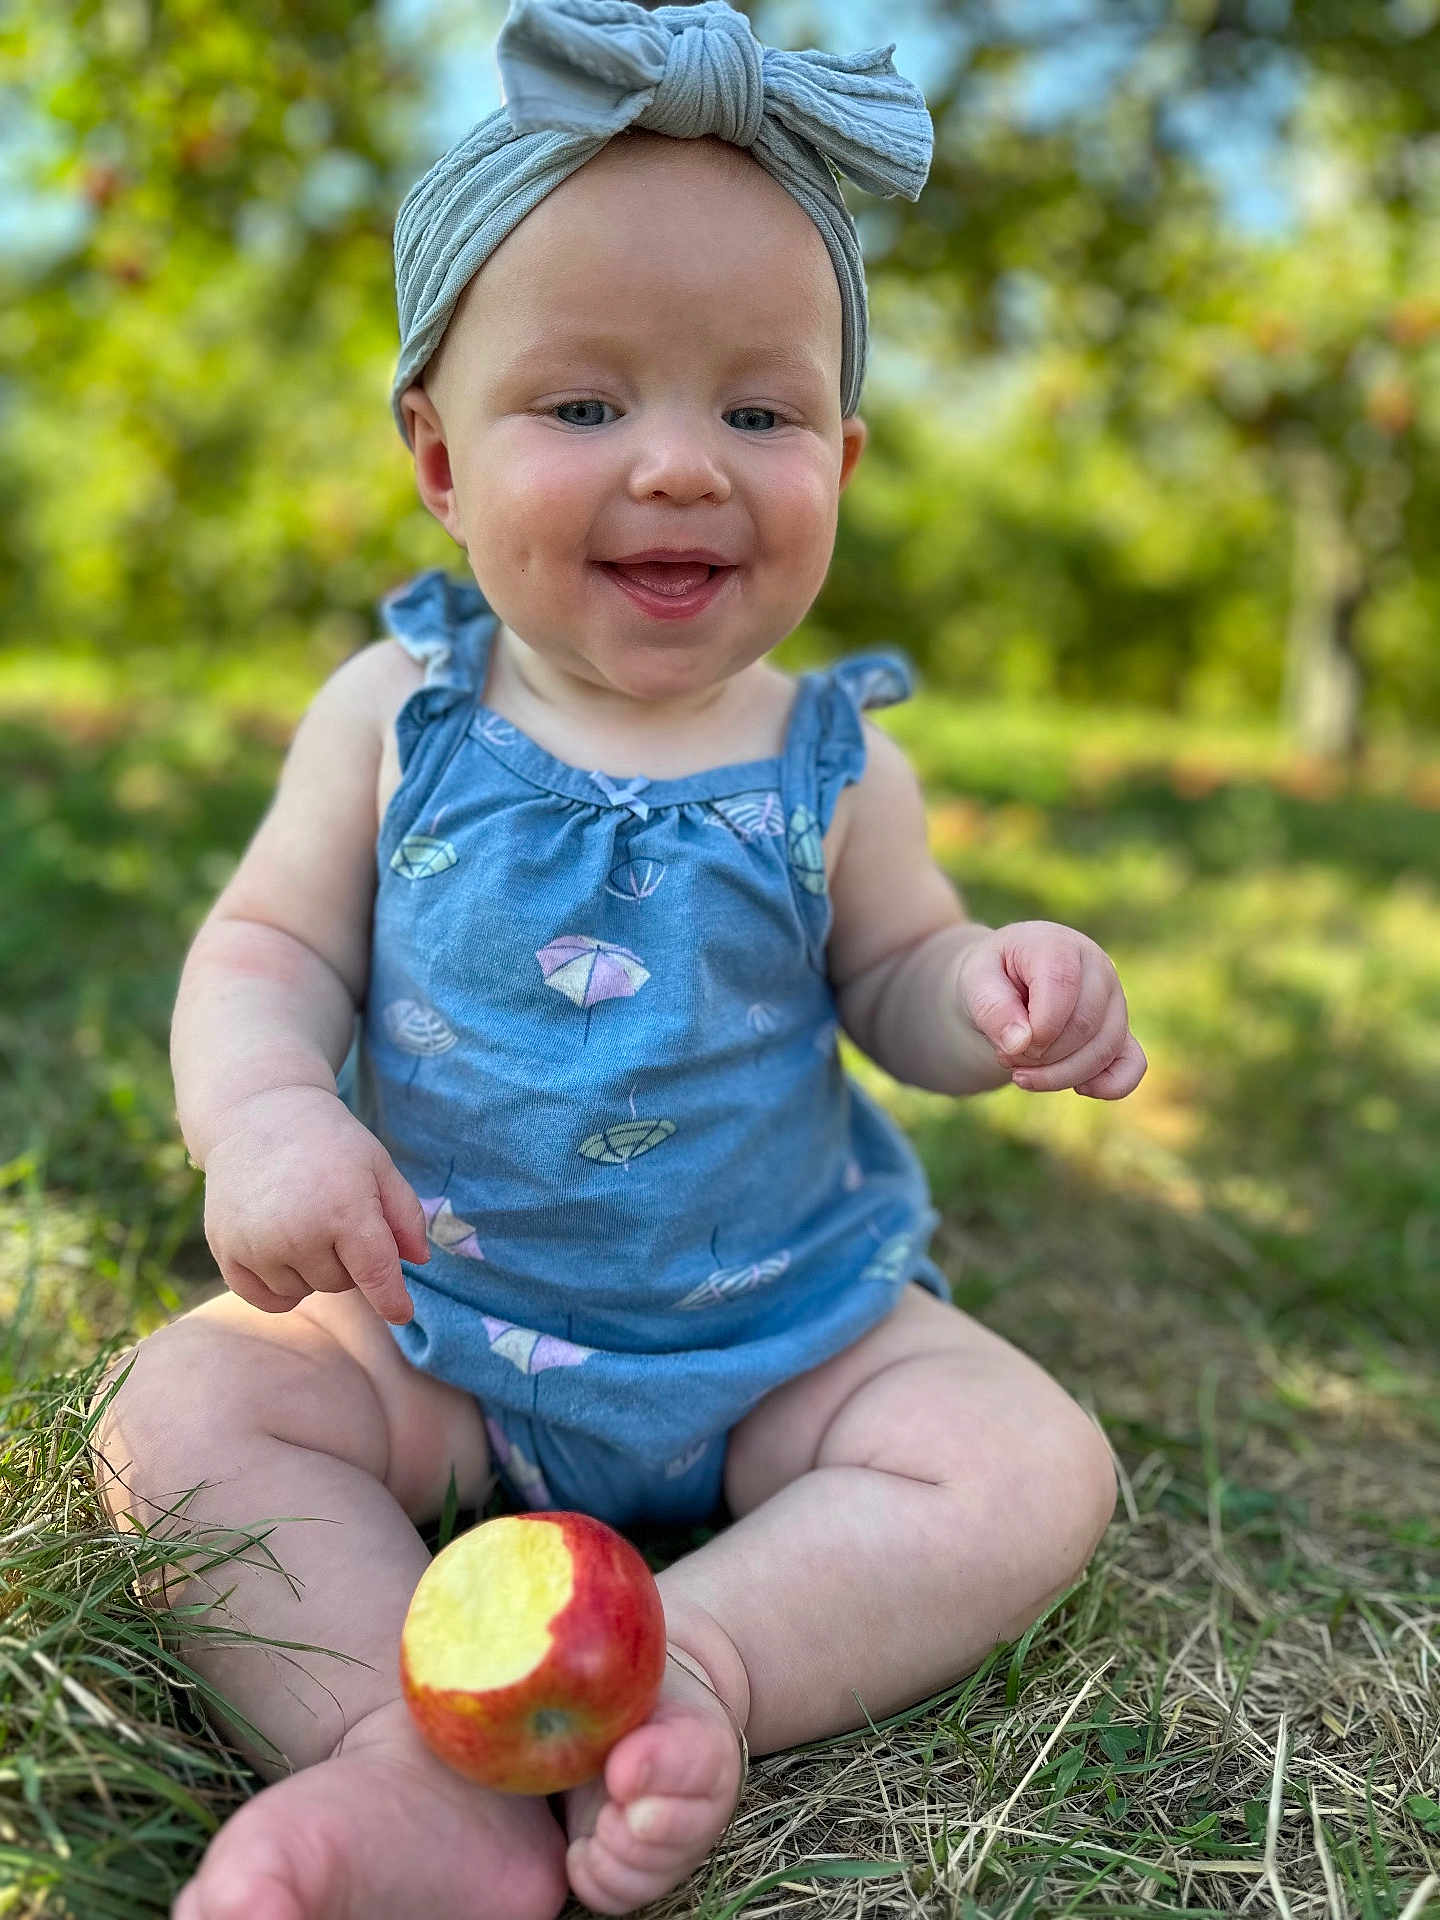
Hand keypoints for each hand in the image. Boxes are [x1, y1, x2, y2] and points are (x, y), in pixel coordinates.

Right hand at [201, 1086, 427, 1323]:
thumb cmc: (329, 1142)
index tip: (402, 1313)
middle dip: (346, 1259)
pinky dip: (279, 1289)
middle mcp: (298, 1234)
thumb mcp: (379, 1165)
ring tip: (303, 1222)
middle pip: (340, 1284)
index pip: (376, 1274)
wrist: (258, 1114)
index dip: (392, 1300)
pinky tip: (282, 1255)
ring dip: (310, 1270)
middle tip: (333, 1215)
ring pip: (303, 1291)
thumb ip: (405, 1214)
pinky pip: (264, 1299)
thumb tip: (419, 1260)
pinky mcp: (226, 1250)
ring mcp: (257, 1245)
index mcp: (345, 1209)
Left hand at [955, 921, 1146, 1099]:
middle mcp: (1098, 968)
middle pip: (1086, 1024)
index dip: (1037, 1028)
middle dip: (1042, 1056)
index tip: (1008, 1044)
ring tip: (1021, 1072)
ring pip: (1105, 1049)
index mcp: (1059, 945)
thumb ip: (991, 1007)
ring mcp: (1115, 1001)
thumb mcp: (974, 982)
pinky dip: (1110, 1085)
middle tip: (1006, 1057)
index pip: (1063, 986)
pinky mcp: (1121, 1032)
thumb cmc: (990, 977)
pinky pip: (1133, 1065)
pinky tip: (1079, 1089)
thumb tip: (1020, 1044)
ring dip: (1060, 1075)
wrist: (1002, 984)